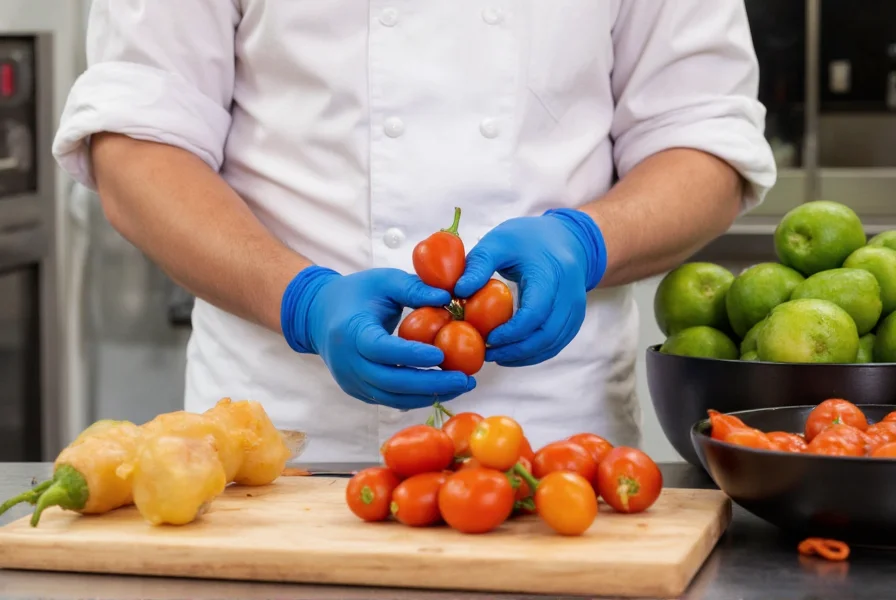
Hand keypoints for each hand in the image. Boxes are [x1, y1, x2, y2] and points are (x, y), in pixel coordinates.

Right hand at [281, 266, 475, 408]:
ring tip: (460, 386)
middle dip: (431, 384)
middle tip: (465, 379)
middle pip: (391, 381)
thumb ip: (414, 287)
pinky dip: (416, 397)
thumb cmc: (357, 292)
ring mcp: (351, 381)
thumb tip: (448, 298)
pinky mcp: (357, 391)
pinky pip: (389, 399)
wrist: (319, 314)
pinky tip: (442, 389)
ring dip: (428, 395)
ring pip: (392, 397)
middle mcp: (348, 362)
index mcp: (350, 332)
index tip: (442, 354)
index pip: (381, 349)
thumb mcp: (383, 280)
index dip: (411, 354)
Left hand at [454, 208, 606, 366]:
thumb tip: (457, 292)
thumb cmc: (527, 239)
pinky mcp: (575, 318)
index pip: (535, 313)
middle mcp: (569, 294)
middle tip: (487, 354)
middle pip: (546, 335)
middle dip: (515, 350)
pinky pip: (557, 343)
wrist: (567, 238)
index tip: (487, 339)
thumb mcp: (499, 242)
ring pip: (553, 344)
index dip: (511, 332)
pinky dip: (536, 353)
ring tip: (497, 356)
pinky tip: (513, 354)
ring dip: (525, 356)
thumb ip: (478, 265)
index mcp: (551, 275)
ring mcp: (576, 308)